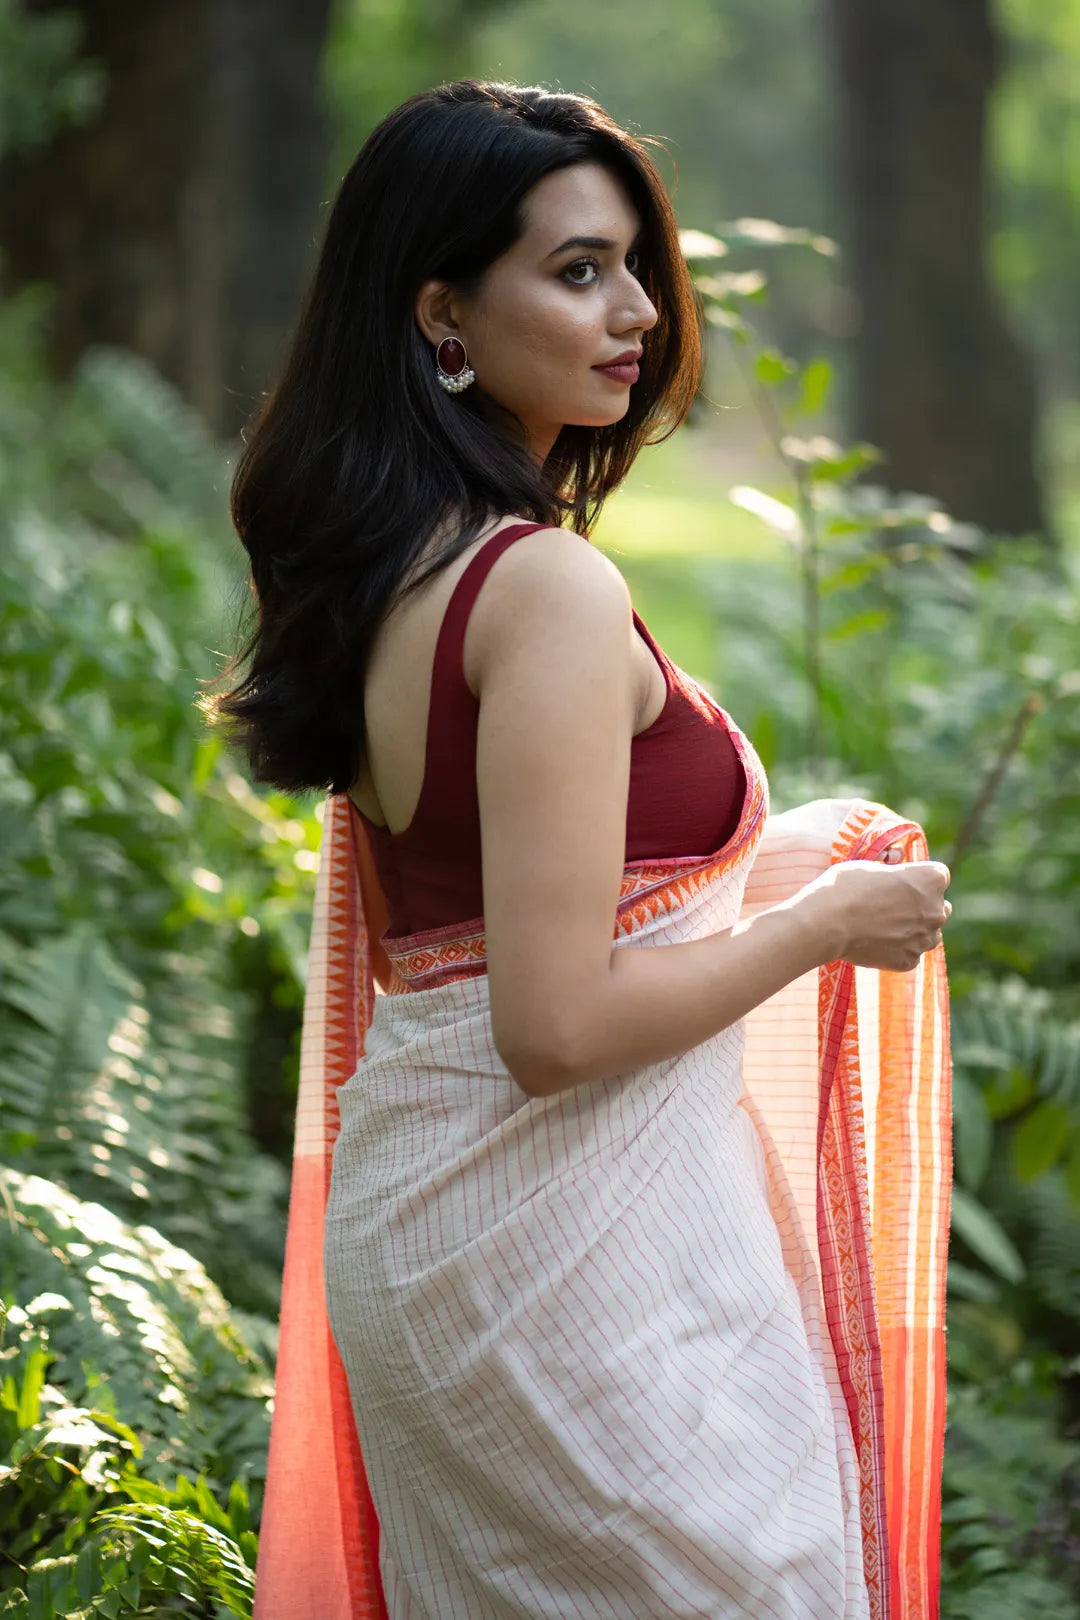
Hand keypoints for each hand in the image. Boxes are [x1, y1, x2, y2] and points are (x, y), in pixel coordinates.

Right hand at [799, 855, 952, 971]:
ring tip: (885, 927)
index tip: (901, 880)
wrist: (826, 924)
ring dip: (914, 930)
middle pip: (939, 906)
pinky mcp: (909, 961)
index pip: (939, 875)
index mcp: (931, 879)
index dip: (919, 877)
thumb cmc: (845, 887)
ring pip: (929, 934)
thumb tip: (894, 880)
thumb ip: (892, 875)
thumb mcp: (870, 867)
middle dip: (921, 905)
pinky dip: (898, 950)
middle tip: (892, 905)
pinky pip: (910, 954)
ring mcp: (924, 939)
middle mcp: (936, 910)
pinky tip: (876, 942)